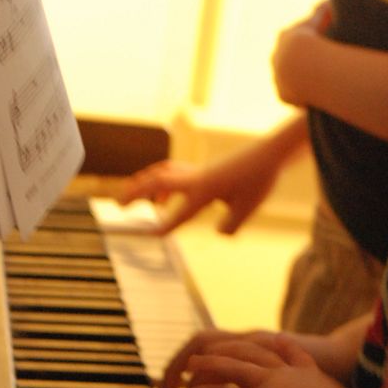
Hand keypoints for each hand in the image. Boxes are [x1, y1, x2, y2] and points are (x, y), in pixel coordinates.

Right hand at [120, 142, 283, 236]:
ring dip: (143, 186)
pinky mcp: (203, 170)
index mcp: (205, 190)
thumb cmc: (260, 180)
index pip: (181, 212)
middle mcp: (197, 179)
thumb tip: (219, 232)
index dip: (167, 225)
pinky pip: (174, 175)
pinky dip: (162, 185)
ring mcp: (198, 172)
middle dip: (135, 193)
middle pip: (157, 183)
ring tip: (131, 200)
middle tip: (117, 205)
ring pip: (162, 174)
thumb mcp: (248, 208)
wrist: (270, 153)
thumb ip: (230, 224)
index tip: (151, 235)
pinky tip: (162, 201)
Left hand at [272, 2, 329, 105]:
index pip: (291, 39)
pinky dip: (299, 98)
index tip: (312, 48)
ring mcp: (277, 77)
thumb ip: (323, 11)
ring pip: (287, 79)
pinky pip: (290, 97)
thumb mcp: (319, 21)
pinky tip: (310, 99)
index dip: (303, 44)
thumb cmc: (312, 39)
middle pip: (286, 60)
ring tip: (312, 85)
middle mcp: (276, 57)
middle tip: (312, 67)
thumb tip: (328, 1)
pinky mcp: (282, 93)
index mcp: (284, 37)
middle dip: (297, 63)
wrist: (301, 63)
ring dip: (297, 82)